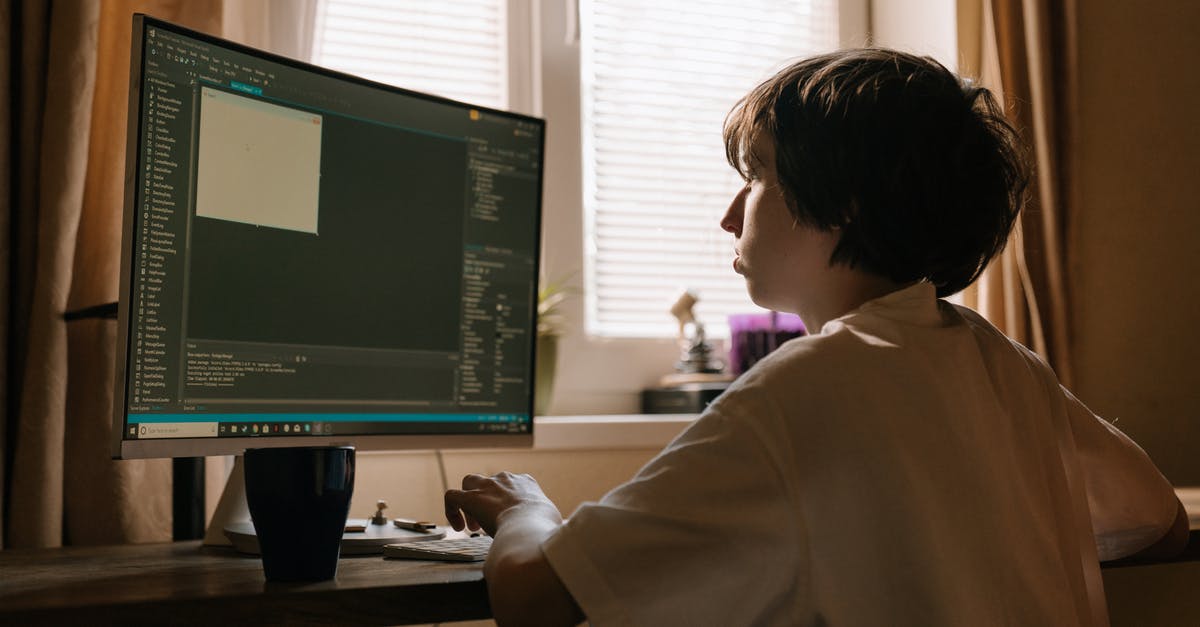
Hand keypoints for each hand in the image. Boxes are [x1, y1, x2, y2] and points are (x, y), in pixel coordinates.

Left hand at [444, 471, 561, 536]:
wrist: (529, 525)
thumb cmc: (543, 526)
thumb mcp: (552, 519)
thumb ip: (548, 522)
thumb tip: (554, 534)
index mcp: (527, 482)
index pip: (513, 486)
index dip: (507, 503)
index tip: (507, 521)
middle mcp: (506, 479)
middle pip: (490, 482)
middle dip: (487, 499)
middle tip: (489, 523)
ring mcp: (487, 486)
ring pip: (469, 482)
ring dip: (469, 501)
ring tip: (473, 525)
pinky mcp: (470, 497)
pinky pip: (451, 496)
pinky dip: (451, 510)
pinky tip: (458, 527)